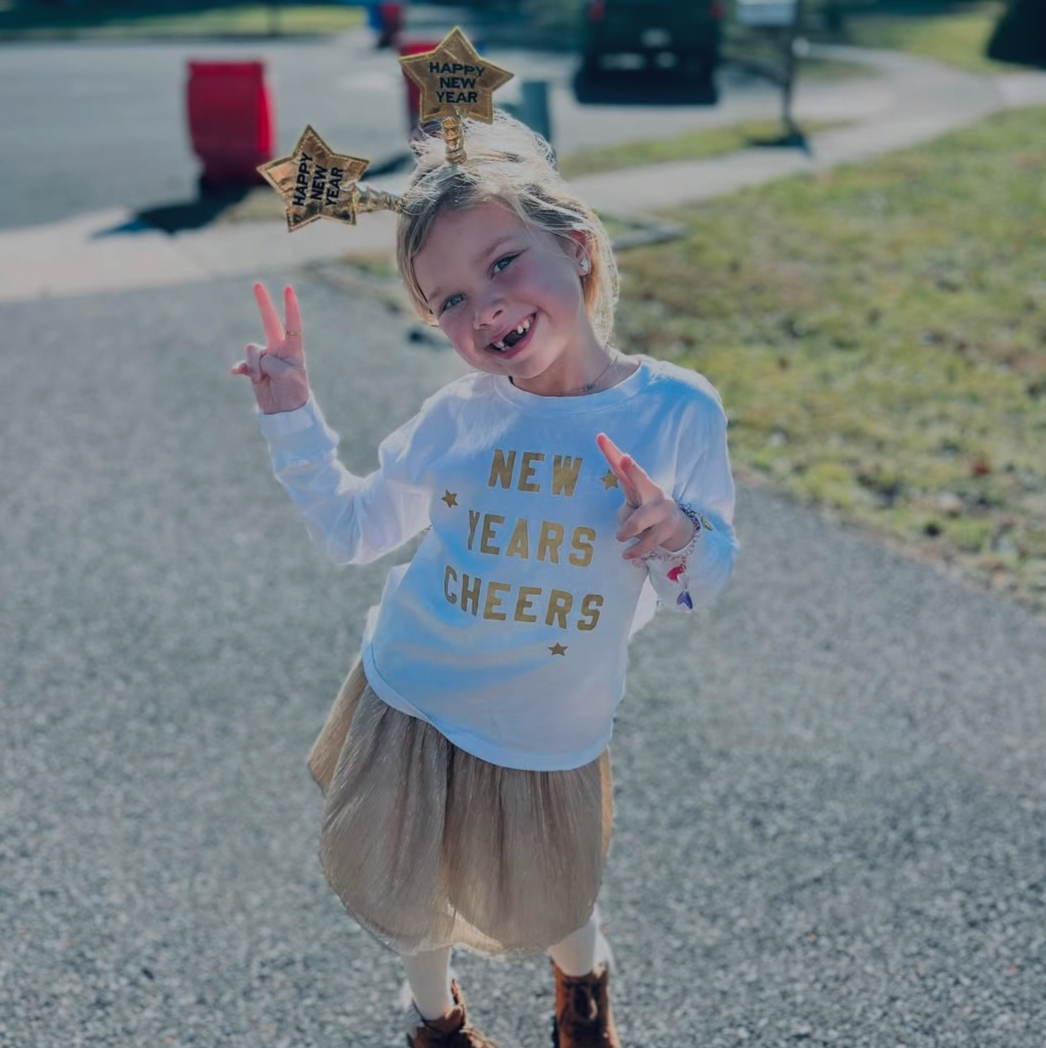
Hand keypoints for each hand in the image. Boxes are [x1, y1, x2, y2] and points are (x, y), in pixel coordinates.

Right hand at [230, 282, 310, 413]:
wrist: (285, 413)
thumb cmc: (293, 393)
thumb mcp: (287, 376)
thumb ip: (272, 361)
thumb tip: (257, 360)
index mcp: (293, 349)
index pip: (292, 324)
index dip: (290, 306)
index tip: (288, 288)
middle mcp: (278, 349)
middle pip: (268, 321)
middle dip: (263, 303)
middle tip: (256, 284)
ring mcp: (265, 358)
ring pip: (251, 349)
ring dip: (255, 365)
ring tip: (263, 379)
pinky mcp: (253, 369)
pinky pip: (243, 363)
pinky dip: (242, 368)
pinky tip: (237, 374)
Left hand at [596, 433, 694, 560]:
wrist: (678, 531)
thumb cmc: (646, 517)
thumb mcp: (632, 510)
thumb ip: (626, 514)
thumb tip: (627, 529)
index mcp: (639, 485)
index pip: (620, 467)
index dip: (610, 452)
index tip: (600, 438)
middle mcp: (652, 491)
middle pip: (640, 479)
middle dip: (632, 468)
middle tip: (624, 457)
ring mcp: (663, 509)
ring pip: (638, 521)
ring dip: (627, 532)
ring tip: (619, 538)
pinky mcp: (669, 528)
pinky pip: (647, 542)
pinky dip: (635, 551)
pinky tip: (627, 556)